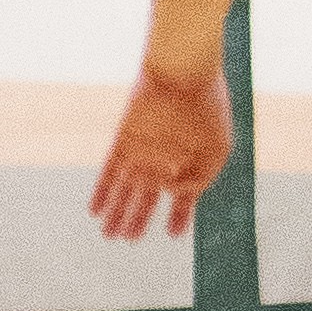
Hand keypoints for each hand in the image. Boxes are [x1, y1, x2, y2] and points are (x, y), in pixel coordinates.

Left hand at [90, 59, 231, 239]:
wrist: (184, 71)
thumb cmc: (208, 107)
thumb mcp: (216, 149)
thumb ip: (199, 178)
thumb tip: (174, 195)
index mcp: (190, 160)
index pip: (183, 196)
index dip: (180, 216)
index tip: (176, 234)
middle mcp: (164, 158)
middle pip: (146, 196)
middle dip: (136, 220)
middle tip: (126, 240)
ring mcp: (143, 150)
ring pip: (126, 189)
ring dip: (117, 213)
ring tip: (109, 235)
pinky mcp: (124, 139)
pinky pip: (109, 171)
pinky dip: (103, 190)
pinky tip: (95, 209)